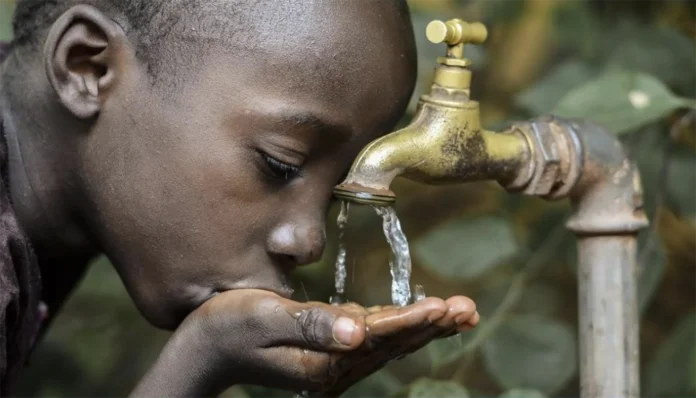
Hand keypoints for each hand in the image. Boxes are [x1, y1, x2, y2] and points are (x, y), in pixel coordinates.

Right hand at [130, 290, 478, 397]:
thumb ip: (310, 325)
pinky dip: (399, 328)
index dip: (414, 320)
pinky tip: (415, 319)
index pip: (380, 337)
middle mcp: (334, 367)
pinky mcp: (327, 354)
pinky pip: (372, 341)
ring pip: (388, 343)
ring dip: (423, 327)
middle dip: (432, 325)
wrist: (204, 350)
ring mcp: (332, 364)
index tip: (446, 307)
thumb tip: (358, 331)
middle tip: (468, 309)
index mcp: (323, 361)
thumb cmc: (227, 327)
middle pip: (393, 344)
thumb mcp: (264, 319)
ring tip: (456, 313)